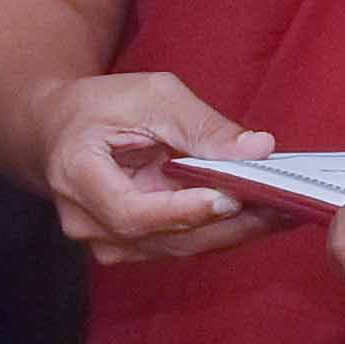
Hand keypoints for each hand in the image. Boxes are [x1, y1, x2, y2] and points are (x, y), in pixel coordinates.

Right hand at [35, 71, 275, 263]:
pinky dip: (221, 230)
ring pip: (180, 248)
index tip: (231, 198)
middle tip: (284, 205)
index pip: (131, 212)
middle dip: (229, 224)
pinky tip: (260, 214)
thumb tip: (258, 149)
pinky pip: (181, 244)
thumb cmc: (99, 106)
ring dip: (234, 231)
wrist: (59, 130)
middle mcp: (86, 222)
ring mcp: (106, 241)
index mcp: (76, 176)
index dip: (182, 211)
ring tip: (284, 209)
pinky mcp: (130, 247)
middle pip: (165, 239)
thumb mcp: (150, 95)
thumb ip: (202, 124)